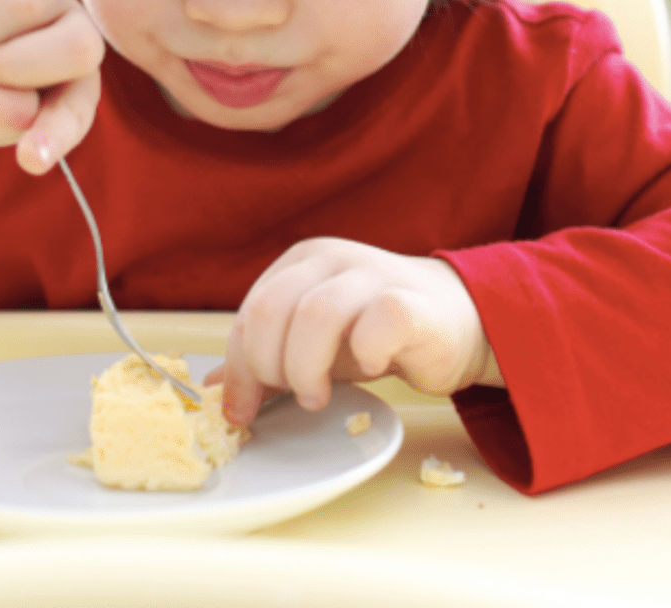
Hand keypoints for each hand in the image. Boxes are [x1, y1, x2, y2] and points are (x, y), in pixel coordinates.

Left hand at [216, 237, 500, 425]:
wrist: (457, 321)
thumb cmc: (376, 332)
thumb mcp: (313, 344)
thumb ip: (267, 357)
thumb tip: (213, 391)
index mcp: (300, 262)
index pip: (250, 312)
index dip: (239, 367)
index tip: (242, 412)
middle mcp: (332, 259)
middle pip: (271, 310)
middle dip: (267, 367)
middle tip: (289, 396)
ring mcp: (372, 274)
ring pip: (315, 313)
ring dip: (305, 366)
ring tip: (317, 394)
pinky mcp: (410, 301)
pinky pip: (376, 322)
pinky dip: (363, 354)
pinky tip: (369, 367)